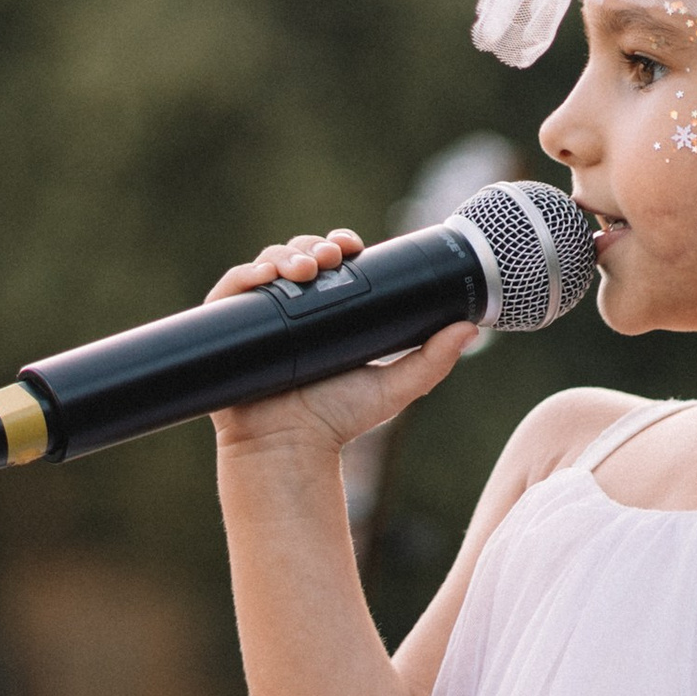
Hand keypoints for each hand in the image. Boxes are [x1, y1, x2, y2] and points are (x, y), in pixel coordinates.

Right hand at [206, 229, 474, 462]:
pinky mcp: (224, 330)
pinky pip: (229, 291)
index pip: (329, 263)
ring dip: (285, 254)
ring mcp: (256, 318)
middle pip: (298, 257)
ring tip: (306, 267)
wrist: (291, 451)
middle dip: (313, 246)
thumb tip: (471, 327)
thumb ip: (432, 360)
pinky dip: (244, 275)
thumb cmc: (337, 422)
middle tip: (330, 256)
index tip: (353, 244)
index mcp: (324, 314)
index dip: (338, 244)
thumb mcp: (393, 387)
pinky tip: (264, 275)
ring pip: (266, 266)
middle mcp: (289, 311)